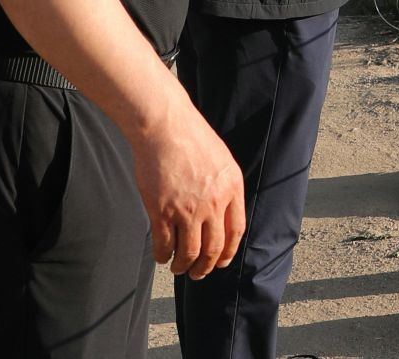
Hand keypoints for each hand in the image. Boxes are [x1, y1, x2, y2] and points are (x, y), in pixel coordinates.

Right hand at [130, 79, 246, 279]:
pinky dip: (163, 255)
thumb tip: (221, 212)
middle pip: (213, 247)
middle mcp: (213, 203)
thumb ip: (224, 186)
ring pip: (190, 252)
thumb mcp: (221, 160)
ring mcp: (188, 209)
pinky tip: (162, 256)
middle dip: (206, 266)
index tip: (220, 262)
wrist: (165, 125)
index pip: (236, 231)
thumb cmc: (190, 137)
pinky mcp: (162, 211)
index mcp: (231, 188)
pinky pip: (165, 244)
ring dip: (184, 265)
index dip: (227, 252)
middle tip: (198, 273)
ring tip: (179, 268)